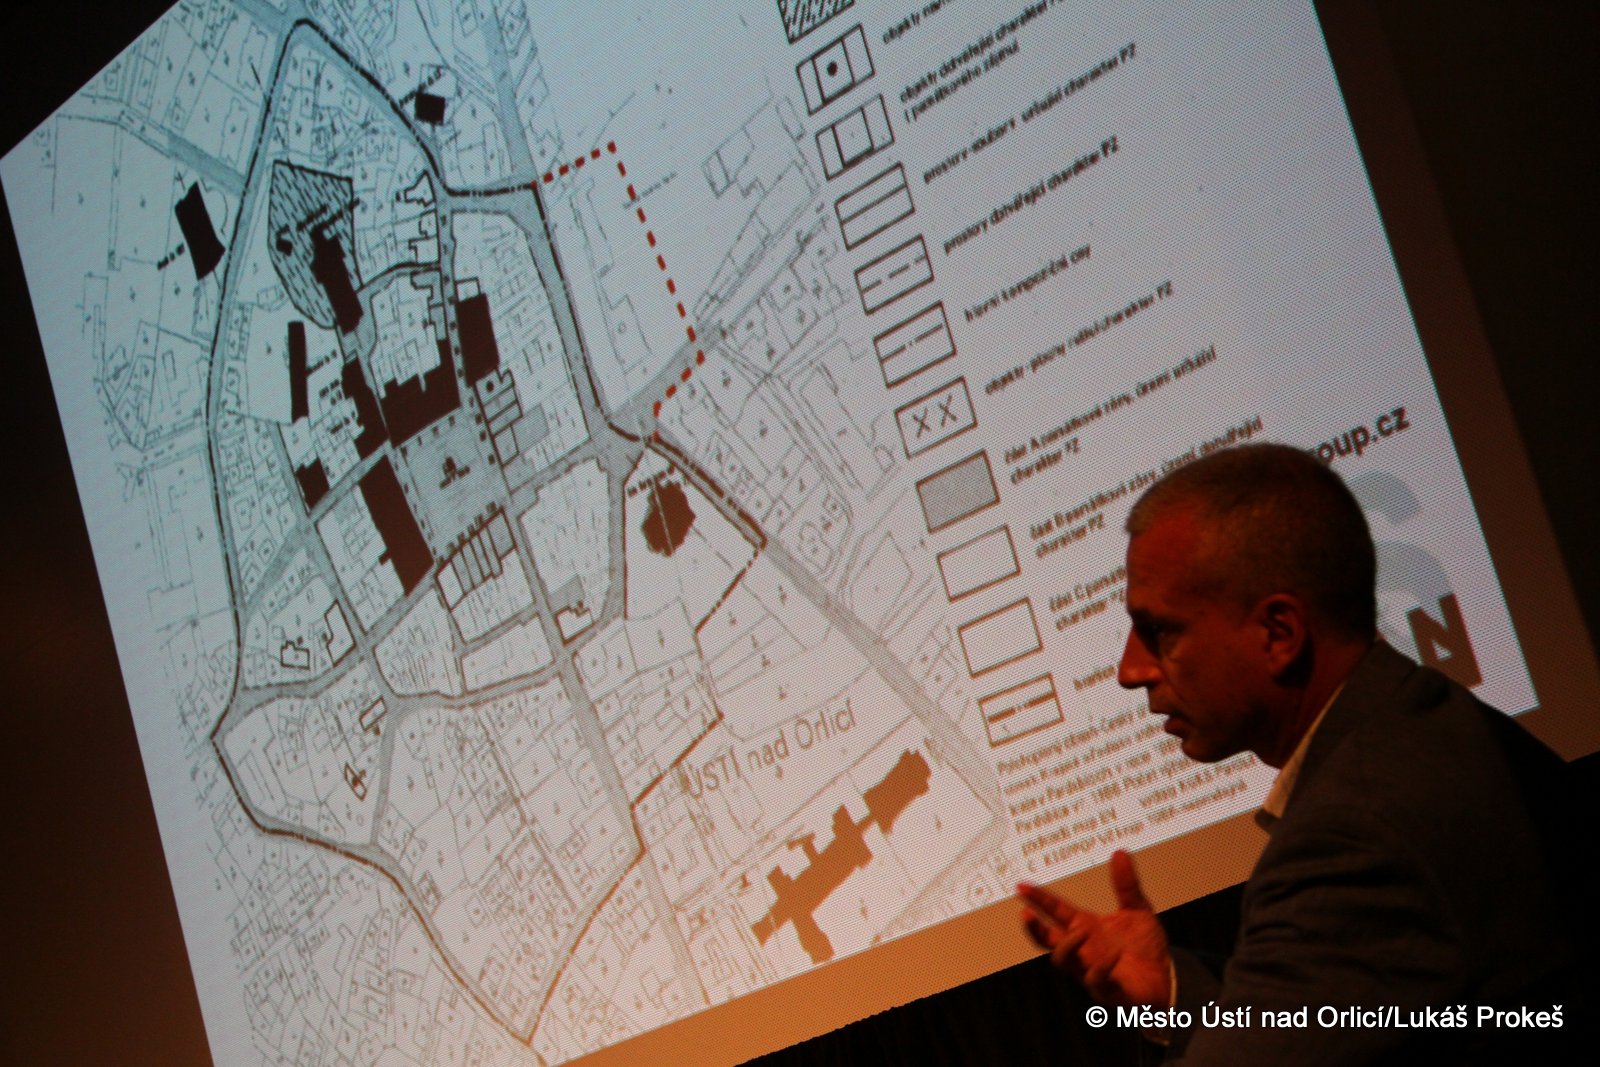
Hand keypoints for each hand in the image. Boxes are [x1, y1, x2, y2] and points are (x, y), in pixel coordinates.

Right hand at [1018, 849, 1171, 1008]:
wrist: (1166, 978)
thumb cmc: (1144, 946)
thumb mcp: (1137, 909)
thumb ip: (1126, 884)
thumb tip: (1119, 852)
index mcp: (1085, 928)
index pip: (1055, 911)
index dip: (1038, 898)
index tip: (1020, 885)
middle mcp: (1082, 949)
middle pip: (1047, 940)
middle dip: (1034, 928)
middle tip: (1025, 914)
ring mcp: (1090, 970)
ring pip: (1063, 961)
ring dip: (1067, 946)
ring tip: (1080, 931)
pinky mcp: (1106, 990)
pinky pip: (1094, 981)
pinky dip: (1101, 968)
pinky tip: (1115, 955)